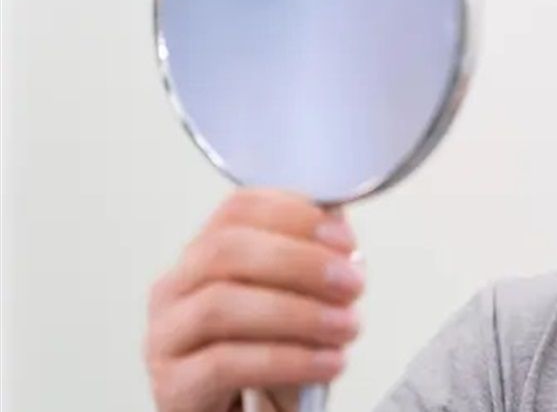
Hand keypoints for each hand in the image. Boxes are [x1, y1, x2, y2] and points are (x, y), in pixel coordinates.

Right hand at [144, 189, 363, 411]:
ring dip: (298, 313)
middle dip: (300, 262)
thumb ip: (313, 263)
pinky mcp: (173, 385)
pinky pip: (226, 363)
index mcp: (203, 255)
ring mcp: (166, 337)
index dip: (295, 215)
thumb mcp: (292, 300)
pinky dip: (288, 360)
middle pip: (226, 251)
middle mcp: (175, 288)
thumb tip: (342, 234)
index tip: (345, 240)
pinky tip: (329, 363)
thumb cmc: (268, 353)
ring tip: (347, 327)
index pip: (237, 209)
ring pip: (221, 305)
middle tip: (352, 285)